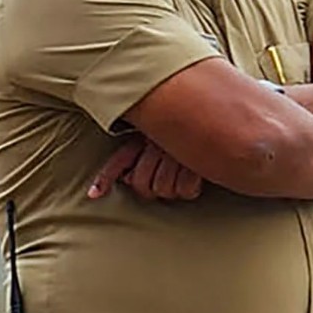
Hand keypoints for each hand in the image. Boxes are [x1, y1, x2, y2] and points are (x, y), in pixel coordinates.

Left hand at [87, 132, 204, 202]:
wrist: (218, 118)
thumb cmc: (188, 128)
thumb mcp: (158, 133)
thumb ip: (135, 155)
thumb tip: (124, 180)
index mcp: (144, 137)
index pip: (119, 160)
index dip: (105, 178)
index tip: (94, 195)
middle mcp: (156, 145)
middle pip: (140, 184)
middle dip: (150, 187)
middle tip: (165, 177)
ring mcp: (176, 155)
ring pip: (162, 190)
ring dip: (172, 187)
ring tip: (182, 173)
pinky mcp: (198, 164)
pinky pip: (186, 190)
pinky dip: (190, 188)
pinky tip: (195, 178)